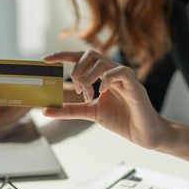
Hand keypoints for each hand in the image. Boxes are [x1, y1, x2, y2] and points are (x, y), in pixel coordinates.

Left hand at [42, 50, 175, 149]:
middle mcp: (113, 72)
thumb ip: (70, 110)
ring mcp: (125, 77)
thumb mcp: (90, 113)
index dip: (63, 55)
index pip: (81, 57)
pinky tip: (101, 92)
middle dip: (77, 70)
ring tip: (89, 95)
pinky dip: (106, 79)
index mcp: (102, 75)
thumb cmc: (121, 120)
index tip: (45, 59)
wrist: (143, 134)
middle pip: (90, 54)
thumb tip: (46, 110)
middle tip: (78, 90)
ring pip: (102, 61)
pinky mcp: (135, 86)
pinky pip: (120, 72)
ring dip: (88, 77)